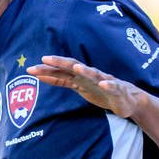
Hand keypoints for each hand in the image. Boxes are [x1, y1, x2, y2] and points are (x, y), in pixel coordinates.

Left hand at [28, 56, 143, 118]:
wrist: (127, 100)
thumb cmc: (101, 91)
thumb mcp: (78, 87)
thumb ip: (62, 81)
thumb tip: (42, 76)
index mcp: (80, 76)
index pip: (61, 71)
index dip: (47, 70)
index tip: (31, 69)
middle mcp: (90, 75)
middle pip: (73, 67)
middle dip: (60, 63)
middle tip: (45, 59)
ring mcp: (104, 80)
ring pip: (93, 73)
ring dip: (85, 70)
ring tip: (76, 67)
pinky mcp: (116, 90)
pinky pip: (112, 86)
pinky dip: (108, 84)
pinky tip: (103, 83)